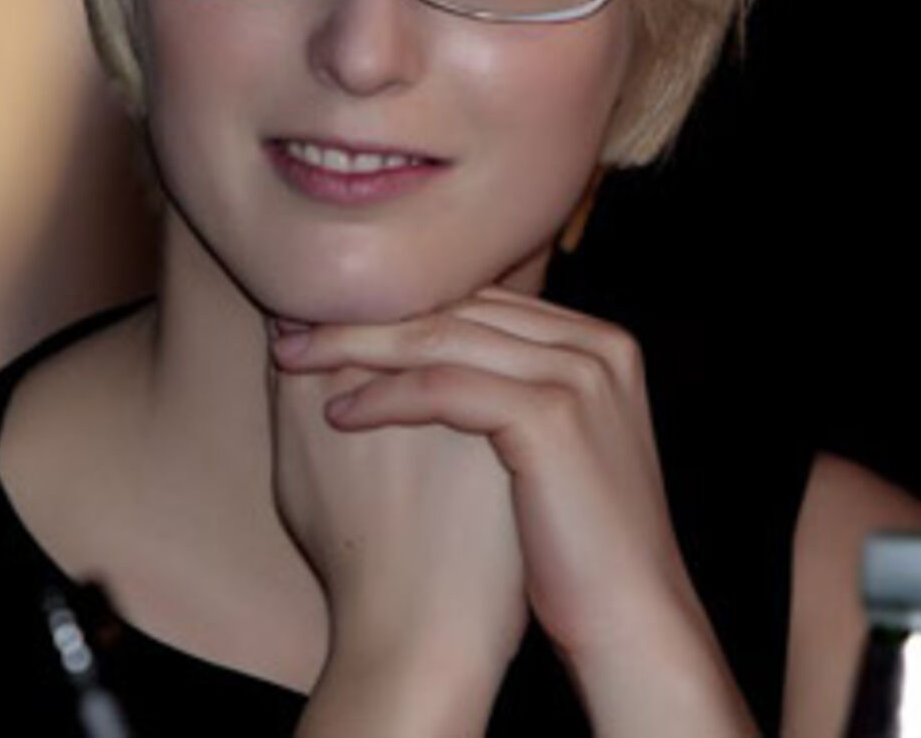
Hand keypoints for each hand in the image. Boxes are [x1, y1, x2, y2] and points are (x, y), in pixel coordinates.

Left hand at [272, 290, 755, 735]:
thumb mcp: (546, 448)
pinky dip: (383, 396)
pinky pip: (444, 388)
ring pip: (441, 339)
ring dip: (356, 348)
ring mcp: (579, 374)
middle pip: (456, 309)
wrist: (630, 618)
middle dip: (366, 319)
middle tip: (291, 331)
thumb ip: (506, 388)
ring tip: (295, 361)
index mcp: (596, 341)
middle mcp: (596, 343)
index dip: (397, 308)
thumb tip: (416, 358)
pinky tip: (337, 413)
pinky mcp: (552, 415)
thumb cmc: (574, 546)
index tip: (326, 321)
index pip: (477, 302)